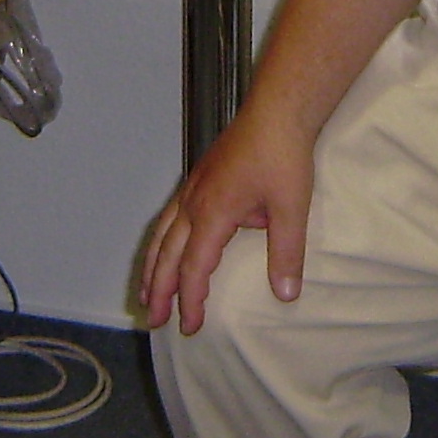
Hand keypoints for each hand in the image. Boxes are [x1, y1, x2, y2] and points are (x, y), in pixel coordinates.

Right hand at [138, 110, 315, 335]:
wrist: (277, 111)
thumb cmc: (283, 155)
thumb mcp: (291, 208)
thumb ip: (286, 253)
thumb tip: (286, 295)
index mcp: (213, 213)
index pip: (193, 268)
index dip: (190, 300)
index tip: (189, 326)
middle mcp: (194, 202)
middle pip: (167, 255)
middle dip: (159, 290)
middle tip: (153, 320)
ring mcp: (193, 189)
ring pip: (162, 234)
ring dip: (152, 266)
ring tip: (145, 291)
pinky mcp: (200, 178)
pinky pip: (170, 217)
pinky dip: (161, 240)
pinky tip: (165, 246)